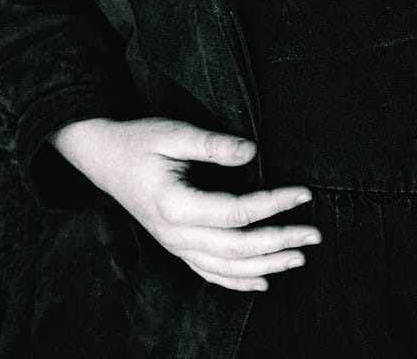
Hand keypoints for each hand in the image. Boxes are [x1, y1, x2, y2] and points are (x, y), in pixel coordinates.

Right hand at [50, 116, 320, 290]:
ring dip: (265, 266)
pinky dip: (237, 281)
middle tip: (315, 234)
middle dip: (279, 243)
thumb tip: (252, 151)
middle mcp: (175, 234)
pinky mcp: (175, 245)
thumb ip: (212, 144)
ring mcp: (174, 245)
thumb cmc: (139, 142)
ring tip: (299, 259)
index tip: (305, 193)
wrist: (102, 158)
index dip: (274, 205)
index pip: (237, 212)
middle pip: (236, 248)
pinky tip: (262, 283)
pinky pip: (208, 273)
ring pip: (225, 268)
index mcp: (175, 206)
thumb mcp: (173, 133)